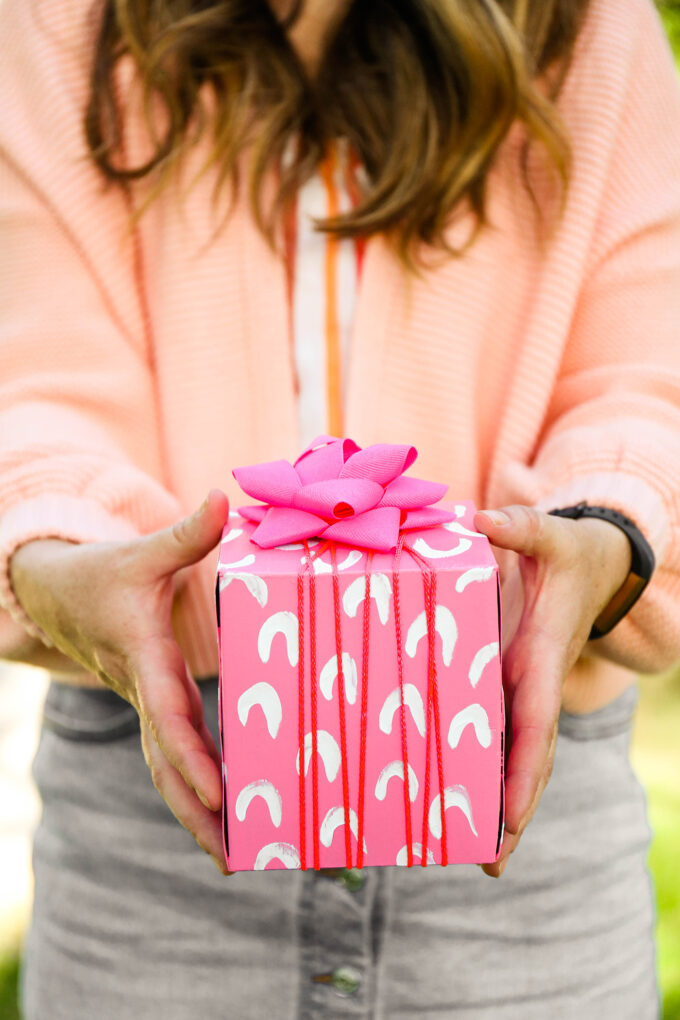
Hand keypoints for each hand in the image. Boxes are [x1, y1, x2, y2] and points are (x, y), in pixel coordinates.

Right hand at [9, 490, 230, 873]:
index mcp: (142, 657)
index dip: (191, 754)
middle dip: (195, 810)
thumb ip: (185, 534)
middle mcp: (142, 690)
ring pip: (166, 767)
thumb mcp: (143, 553)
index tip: (218, 793)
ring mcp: (143, 704)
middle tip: (230, 856)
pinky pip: (170, 754)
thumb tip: (223, 498)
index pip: (166, 714)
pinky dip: (192, 787)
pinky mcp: (150, 705)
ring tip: (232, 857)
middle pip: (165, 761)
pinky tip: (222, 816)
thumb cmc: (104, 575)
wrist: (58, 596)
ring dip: (194, 812)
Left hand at [472, 504, 631, 877]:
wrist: (590, 563)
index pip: (535, 728)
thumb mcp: (550, 536)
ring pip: (509, 754)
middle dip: (512, 811)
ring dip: (493, 801)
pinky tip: (451, 791)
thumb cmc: (569, 554)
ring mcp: (520, 691)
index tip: (511, 820)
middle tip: (490, 864)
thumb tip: (482, 519)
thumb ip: (521, 530)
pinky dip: (480, 765)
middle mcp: (532, 687)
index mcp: (541, 663)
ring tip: (468, 851)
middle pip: (525, 760)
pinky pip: (494, 731)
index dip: (522, 773)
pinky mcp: (507, 684)